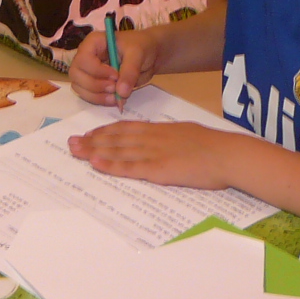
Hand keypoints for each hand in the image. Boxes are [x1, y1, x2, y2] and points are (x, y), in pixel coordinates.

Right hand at [68, 25, 159, 107]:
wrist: (149, 55)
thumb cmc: (142, 46)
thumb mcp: (137, 54)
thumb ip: (130, 71)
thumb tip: (121, 92)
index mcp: (93, 43)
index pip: (83, 59)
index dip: (97, 71)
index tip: (115, 75)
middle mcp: (86, 56)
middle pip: (76, 75)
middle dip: (94, 85)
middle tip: (114, 88)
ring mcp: (88, 71)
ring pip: (79, 88)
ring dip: (96, 96)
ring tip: (117, 97)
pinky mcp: (94, 84)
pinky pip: (88, 96)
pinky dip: (100, 100)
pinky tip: (116, 99)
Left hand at [68, 120, 237, 189]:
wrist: (228, 154)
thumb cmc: (216, 148)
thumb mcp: (189, 134)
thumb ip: (172, 138)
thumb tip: (165, 142)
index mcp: (160, 130)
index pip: (126, 128)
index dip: (105, 131)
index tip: (89, 133)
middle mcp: (152, 138)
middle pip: (116, 138)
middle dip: (92, 140)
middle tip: (71, 142)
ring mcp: (154, 153)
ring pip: (117, 150)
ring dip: (94, 150)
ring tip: (75, 151)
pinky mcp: (158, 169)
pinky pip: (130, 167)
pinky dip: (110, 165)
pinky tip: (95, 163)